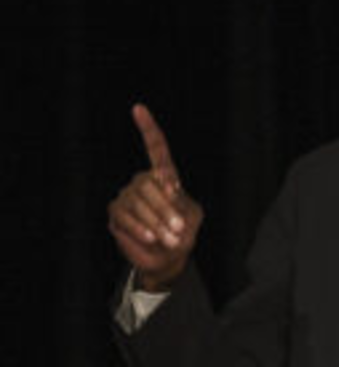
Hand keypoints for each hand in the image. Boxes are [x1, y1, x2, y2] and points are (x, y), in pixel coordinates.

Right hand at [108, 104, 203, 291]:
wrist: (168, 259)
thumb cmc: (184, 234)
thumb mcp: (193, 216)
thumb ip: (182, 202)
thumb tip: (165, 190)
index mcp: (164, 176)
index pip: (156, 149)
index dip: (148, 129)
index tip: (138, 109)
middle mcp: (143, 181)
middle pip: (149, 184)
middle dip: (165, 208)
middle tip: (178, 230)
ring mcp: (127, 196)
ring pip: (137, 201)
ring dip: (155, 221)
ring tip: (169, 239)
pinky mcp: (116, 213)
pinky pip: (125, 216)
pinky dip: (139, 227)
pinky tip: (150, 237)